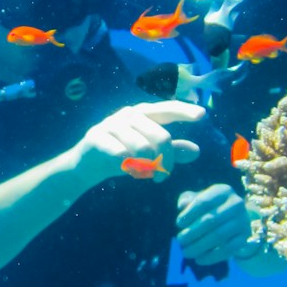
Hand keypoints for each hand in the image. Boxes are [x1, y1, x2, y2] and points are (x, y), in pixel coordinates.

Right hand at [69, 101, 201, 185]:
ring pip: (143, 147)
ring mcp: (111, 124)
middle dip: (166, 161)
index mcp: (142, 114)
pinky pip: (121, 154)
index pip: (167, 109)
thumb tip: (196, 151)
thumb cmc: (121, 156)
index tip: (202, 115)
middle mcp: (128, 115)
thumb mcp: (148, 154)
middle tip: (163, 178)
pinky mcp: (96, 137)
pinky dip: (128, 167)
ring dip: (147, 167)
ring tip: (142, 175)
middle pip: (161, 136)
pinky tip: (127, 171)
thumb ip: (171, 151)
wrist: (84, 166)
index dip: (184, 111)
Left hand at [176, 183, 252, 264]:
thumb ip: (187, 200)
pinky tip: (199, 259)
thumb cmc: (210, 208)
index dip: (189, 213)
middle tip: (180, 240)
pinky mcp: (244, 238)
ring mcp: (243, 221)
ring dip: (199, 246)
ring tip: (186, 252)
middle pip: (211, 220)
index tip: (178, 224)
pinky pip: (227, 249)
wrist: (234, 220)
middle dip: (192, 232)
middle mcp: (236, 204)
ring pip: (218, 236)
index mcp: (223, 191)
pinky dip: (211, 256)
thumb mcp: (198, 199)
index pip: (204, 202)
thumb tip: (182, 205)